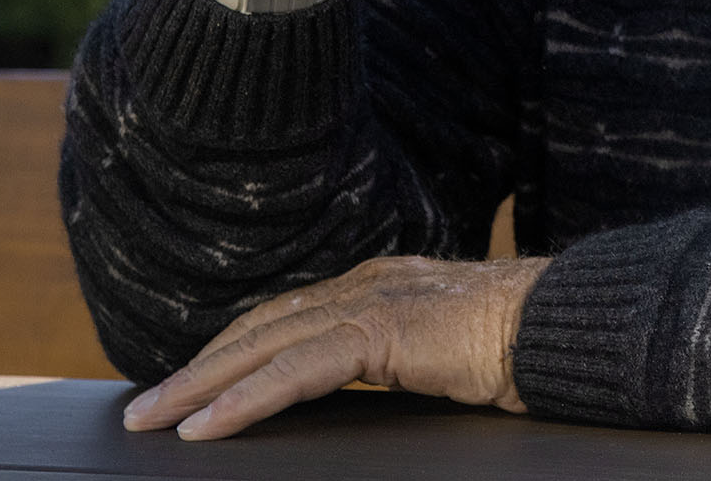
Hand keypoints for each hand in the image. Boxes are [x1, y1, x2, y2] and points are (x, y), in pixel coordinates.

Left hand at [121, 254, 551, 439]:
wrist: (565, 325)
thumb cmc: (521, 347)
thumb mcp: (443, 356)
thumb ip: (398, 363)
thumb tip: (371, 392)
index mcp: (380, 287)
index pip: (287, 316)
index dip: (234, 349)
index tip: (192, 380)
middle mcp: (366, 284)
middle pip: (262, 326)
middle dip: (199, 367)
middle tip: (145, 407)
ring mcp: (371, 301)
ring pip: (264, 344)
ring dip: (201, 384)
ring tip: (154, 418)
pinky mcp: (380, 331)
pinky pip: (295, 370)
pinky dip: (244, 399)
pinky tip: (206, 426)